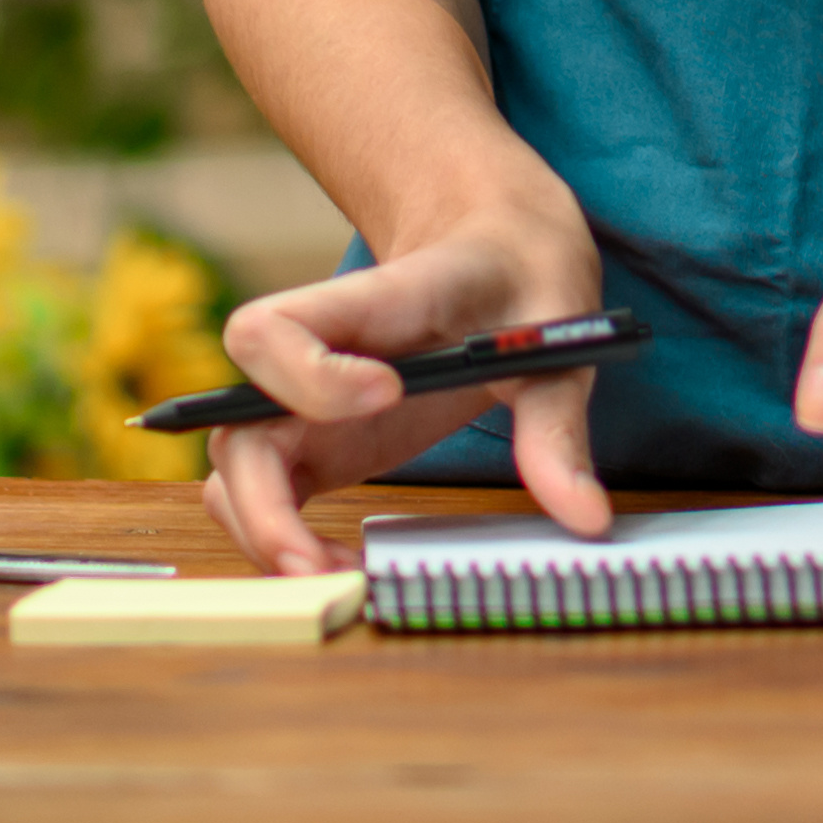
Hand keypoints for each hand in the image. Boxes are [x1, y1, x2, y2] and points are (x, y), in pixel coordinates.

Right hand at [197, 206, 610, 575]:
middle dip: (264, 504)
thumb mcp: (555, 341)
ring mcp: (308, 403)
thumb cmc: (518, 278)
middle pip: (236, 423)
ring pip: (236, 470)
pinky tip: (350, 567)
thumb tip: (586, 518)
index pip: (274, 329)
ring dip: (269, 534)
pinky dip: (288, 541)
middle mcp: (313, 355)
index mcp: (368, 304)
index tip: (388, 391)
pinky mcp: (318, 443)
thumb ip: (557, 429)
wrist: (495, 245)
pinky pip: (267, 496)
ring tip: (347, 576)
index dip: (308, 373)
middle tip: (332, 562)